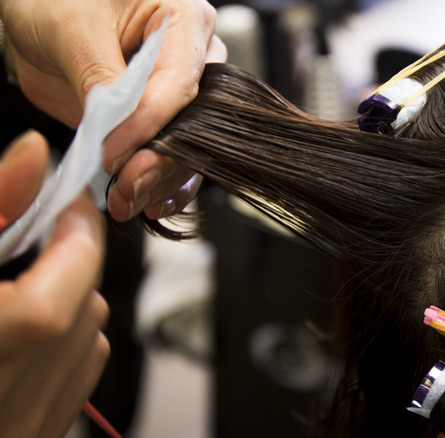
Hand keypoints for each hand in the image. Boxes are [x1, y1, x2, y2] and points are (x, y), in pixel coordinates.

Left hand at [0, 0, 226, 220]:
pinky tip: (148, 200)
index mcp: (183, 18)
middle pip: (196, 121)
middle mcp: (193, 56)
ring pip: (192, 146)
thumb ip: (100, 78)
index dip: (148, 125)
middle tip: (129, 185)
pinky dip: (163, 184)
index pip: (178, 83)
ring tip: (128, 198)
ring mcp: (180, 91)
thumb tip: (118, 127)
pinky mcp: (164, 119)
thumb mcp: (70, 29)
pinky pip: (177, 157)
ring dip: (162, 180)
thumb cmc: (54, 0)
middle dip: (163, 160)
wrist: (37, 20)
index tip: (112, 153)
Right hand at [0, 131, 108, 436]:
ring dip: (64, 305)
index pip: (80, 262)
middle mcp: (19, 391)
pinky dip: (56, 350)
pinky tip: (11, 338)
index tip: (64, 197)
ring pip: (86, 343)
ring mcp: (28, 425)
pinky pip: (70, 384)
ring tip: (8, 291)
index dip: (77, 220)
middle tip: (28, 238)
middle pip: (86, 301)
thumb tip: (33, 151)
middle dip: (66, 262)